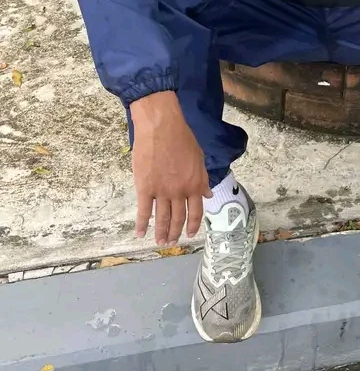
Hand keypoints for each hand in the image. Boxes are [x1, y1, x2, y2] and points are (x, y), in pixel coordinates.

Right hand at [130, 91, 211, 244]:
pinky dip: (142, 224)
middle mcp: (180, 192)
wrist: (161, 127)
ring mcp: (162, 191)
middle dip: (176, 232)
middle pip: (178, 218)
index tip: (190, 234)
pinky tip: (141, 233)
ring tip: (160, 242)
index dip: (193, 225)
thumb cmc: (182, 138)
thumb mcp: (199, 158)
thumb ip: (202, 179)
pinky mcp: (145, 188)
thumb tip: (207, 194)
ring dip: (162, 232)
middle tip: (172, 242)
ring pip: (162, 218)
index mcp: (195, 184)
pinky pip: (144, 211)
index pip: (196, 211)